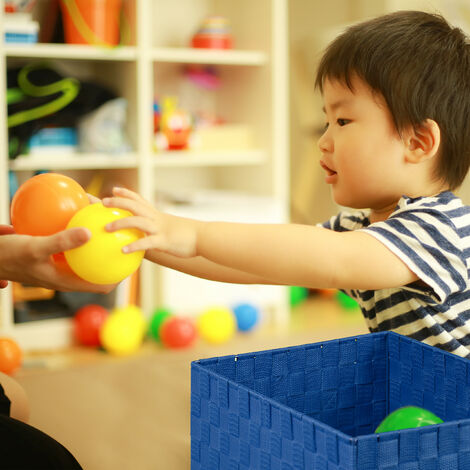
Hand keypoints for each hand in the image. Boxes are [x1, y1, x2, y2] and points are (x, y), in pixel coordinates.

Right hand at [0, 227, 115, 292]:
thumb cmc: (6, 255)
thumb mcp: (34, 247)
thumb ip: (61, 241)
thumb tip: (89, 233)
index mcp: (63, 281)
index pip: (100, 285)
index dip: (118, 278)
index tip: (133, 264)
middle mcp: (62, 274)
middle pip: (94, 270)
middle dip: (109, 260)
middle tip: (125, 244)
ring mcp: (55, 265)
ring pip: (82, 257)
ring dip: (94, 247)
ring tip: (109, 229)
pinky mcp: (47, 253)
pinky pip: (68, 245)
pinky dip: (76, 235)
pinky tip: (82, 216)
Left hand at [102, 187, 200, 257]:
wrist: (205, 237)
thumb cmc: (190, 237)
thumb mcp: (172, 230)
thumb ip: (158, 233)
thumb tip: (146, 242)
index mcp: (158, 215)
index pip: (141, 200)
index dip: (127, 194)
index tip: (114, 189)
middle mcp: (157, 219)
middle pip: (135, 206)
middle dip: (118, 202)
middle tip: (103, 201)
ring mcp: (160, 229)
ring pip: (138, 221)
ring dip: (121, 222)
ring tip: (106, 227)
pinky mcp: (164, 241)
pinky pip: (147, 243)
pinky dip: (134, 245)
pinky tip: (123, 250)